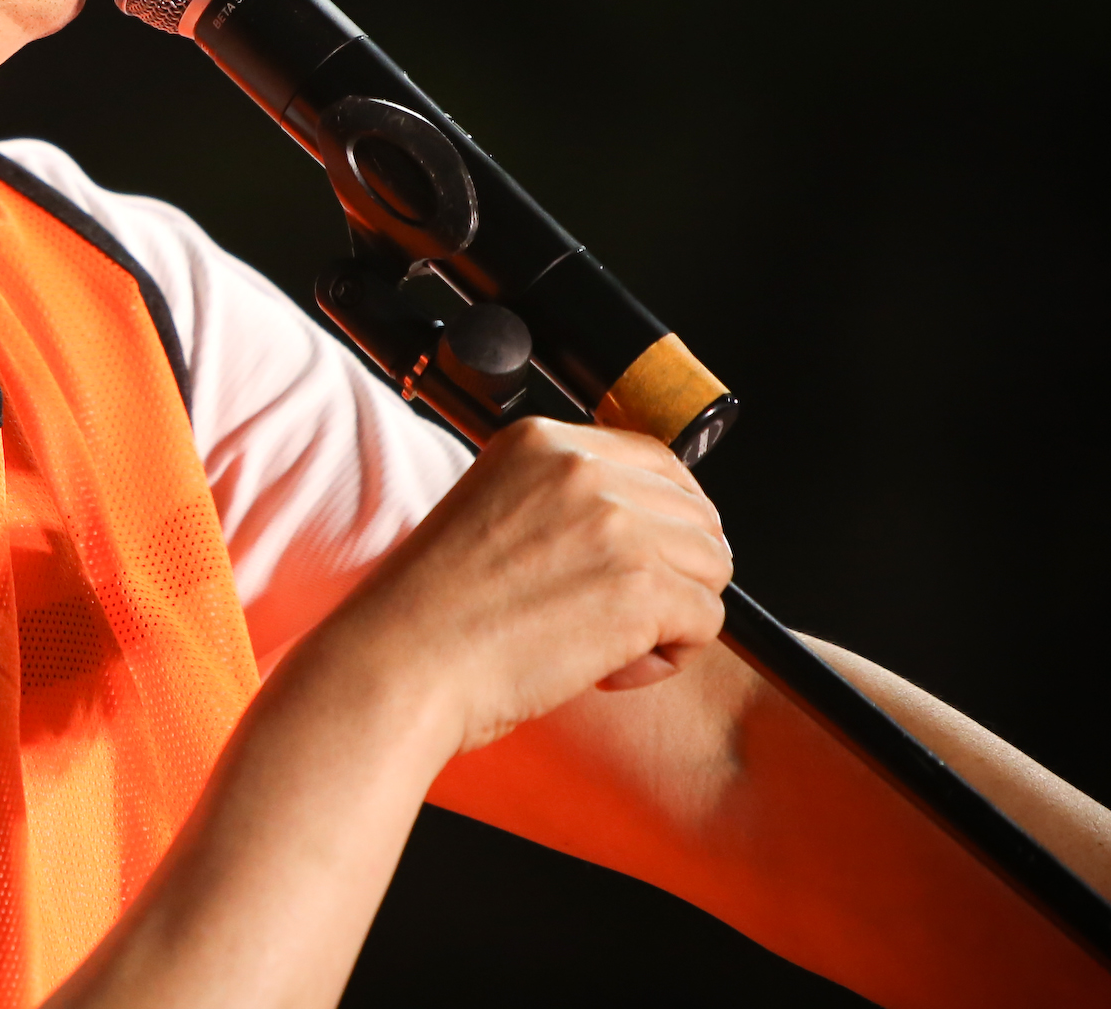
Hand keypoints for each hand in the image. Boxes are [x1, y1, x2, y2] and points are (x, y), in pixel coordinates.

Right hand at [312, 417, 733, 758]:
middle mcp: (583, 469)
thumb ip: (561, 503)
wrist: (400, 664)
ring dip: (674, 614)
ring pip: (711, 567)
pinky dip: (670, 657)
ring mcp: (615, 524)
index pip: (657, 462)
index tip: (640, 561)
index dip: (662, 521)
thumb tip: (644, 530)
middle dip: (671, 571)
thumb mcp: (491, 513)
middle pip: (696, 515)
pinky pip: (707, 621)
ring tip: (607, 642)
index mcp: (541, 442)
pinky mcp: (639, 587)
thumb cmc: (432, 613)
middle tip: (612, 613)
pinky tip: (609, 668)